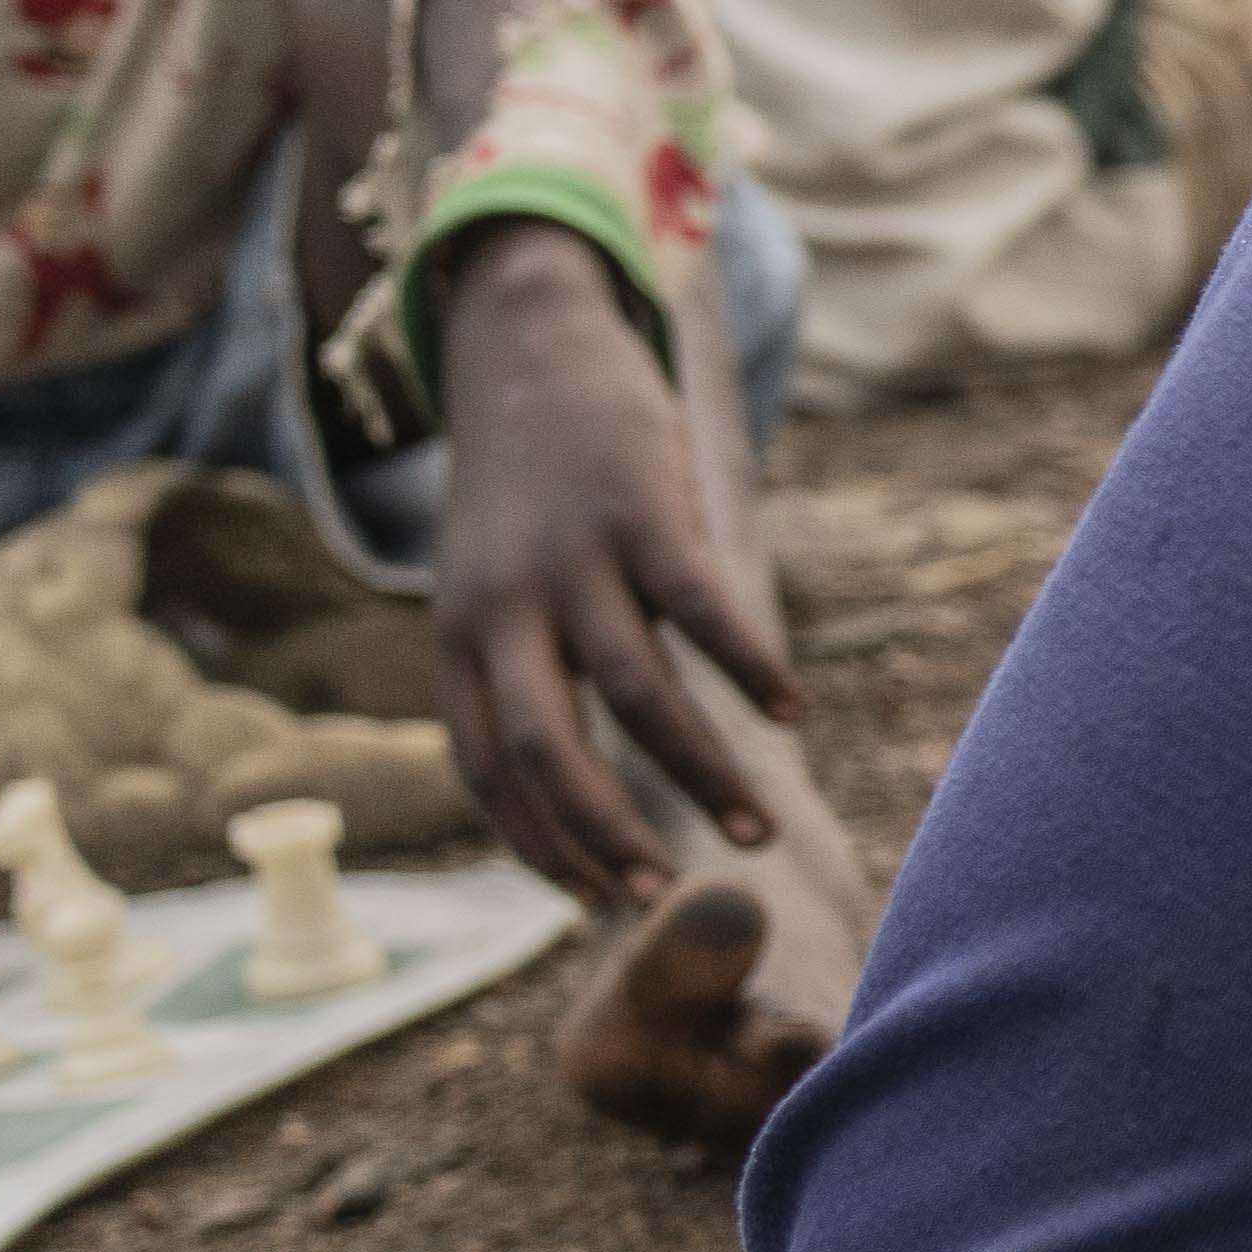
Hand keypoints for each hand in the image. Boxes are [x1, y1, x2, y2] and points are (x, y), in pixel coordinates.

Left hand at [420, 226, 798, 905]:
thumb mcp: (492, 587)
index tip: (607, 902)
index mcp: (460, 640)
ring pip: (639, 696)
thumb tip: (575, 792)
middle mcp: (504, 609)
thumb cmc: (525, 493)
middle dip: (614, 836)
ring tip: (757, 830)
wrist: (525, 349)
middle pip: (552, 754)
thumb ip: (521, 675)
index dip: (545, 847)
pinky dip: (750, 669)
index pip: (490, 774)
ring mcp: (573, 560)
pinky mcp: (643, 513)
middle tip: (673, 895)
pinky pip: (703, 611)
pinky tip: (790, 709)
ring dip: (703, 774)